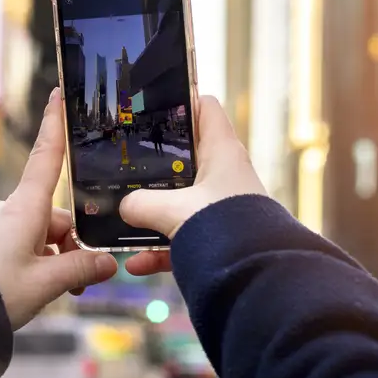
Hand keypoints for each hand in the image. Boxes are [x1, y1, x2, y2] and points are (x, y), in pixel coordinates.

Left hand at [0, 89, 118, 328]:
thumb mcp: (47, 283)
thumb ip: (80, 269)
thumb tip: (107, 263)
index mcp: (25, 208)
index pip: (45, 157)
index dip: (53, 125)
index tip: (56, 94)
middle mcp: (10, 210)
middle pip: (56, 216)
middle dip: (72, 245)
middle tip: (80, 283)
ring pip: (42, 236)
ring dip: (56, 261)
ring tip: (58, 294)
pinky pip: (24, 247)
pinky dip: (38, 265)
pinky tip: (38, 291)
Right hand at [118, 95, 266, 276]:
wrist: (254, 277)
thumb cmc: (222, 229)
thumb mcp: (171, 210)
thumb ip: (141, 204)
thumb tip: (125, 208)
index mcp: (221, 152)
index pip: (205, 108)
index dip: (181, 101)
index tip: (151, 106)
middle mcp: (224, 175)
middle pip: (186, 157)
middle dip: (155, 163)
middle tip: (125, 162)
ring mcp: (221, 207)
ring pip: (181, 201)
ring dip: (153, 213)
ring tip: (124, 220)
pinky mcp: (218, 237)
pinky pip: (183, 237)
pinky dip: (160, 250)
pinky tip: (136, 263)